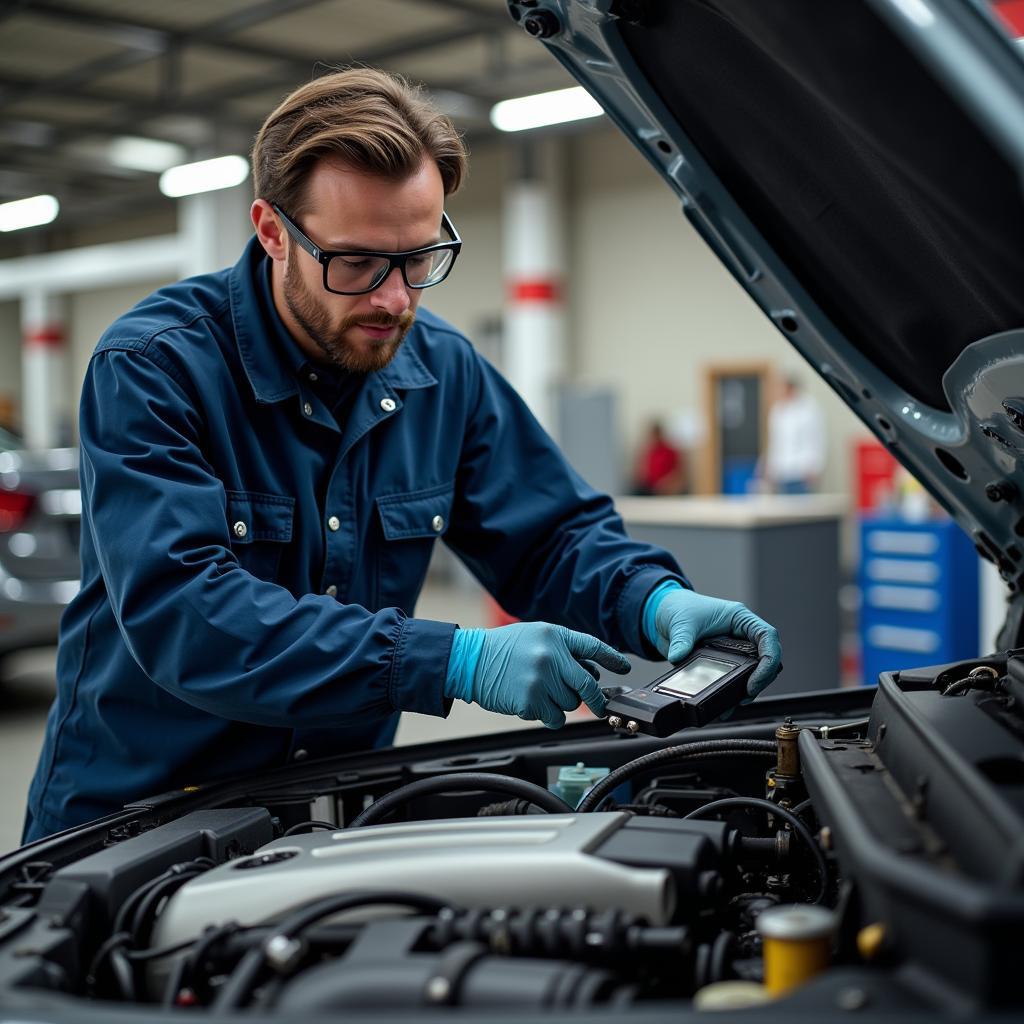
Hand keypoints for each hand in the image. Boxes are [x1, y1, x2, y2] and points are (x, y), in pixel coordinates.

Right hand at [445, 622, 630, 727]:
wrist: (470, 660)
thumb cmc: (502, 649)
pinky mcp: (531, 702)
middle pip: (588, 685)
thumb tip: (592, 673)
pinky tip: (534, 703)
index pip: (592, 647)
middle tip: (600, 705)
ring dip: (562, 704)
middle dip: (597, 699)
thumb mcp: (536, 636)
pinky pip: (554, 718)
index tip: (624, 668)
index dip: (612, 658)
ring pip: (570, 704)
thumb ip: (564, 650)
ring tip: (543, 693)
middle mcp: (551, 657)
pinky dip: (549, 716)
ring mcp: (541, 681)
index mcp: (554, 636)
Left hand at [646, 586, 781, 696]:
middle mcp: (740, 635)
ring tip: (734, 704)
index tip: (755, 680)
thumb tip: (677, 657)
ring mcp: (733, 651)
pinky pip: (733, 681)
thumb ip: (681, 640)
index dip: (769, 659)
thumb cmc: (679, 607)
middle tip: (746, 695)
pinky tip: (723, 705)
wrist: (662, 614)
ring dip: (747, 690)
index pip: (767, 636)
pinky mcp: (722, 664)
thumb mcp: (681, 622)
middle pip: (765, 659)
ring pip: (752, 673)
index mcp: (739, 618)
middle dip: (761, 680)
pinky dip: (731, 694)